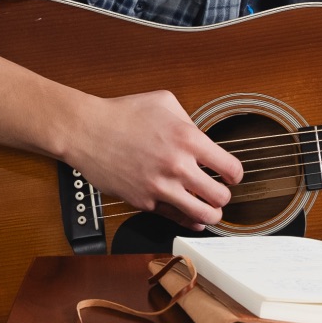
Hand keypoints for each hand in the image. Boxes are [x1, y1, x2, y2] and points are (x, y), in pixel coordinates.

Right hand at [66, 89, 243, 228]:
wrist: (86, 131)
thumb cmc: (122, 114)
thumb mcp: (164, 102)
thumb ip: (189, 120)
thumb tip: (201, 139)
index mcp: (188, 138)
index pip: (230, 168)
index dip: (235, 175)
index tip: (232, 176)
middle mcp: (177, 165)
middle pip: (220, 196)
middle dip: (224, 196)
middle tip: (220, 193)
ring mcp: (160, 186)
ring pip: (201, 214)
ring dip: (210, 213)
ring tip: (210, 209)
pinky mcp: (143, 201)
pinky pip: (173, 217)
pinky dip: (186, 220)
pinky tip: (191, 217)